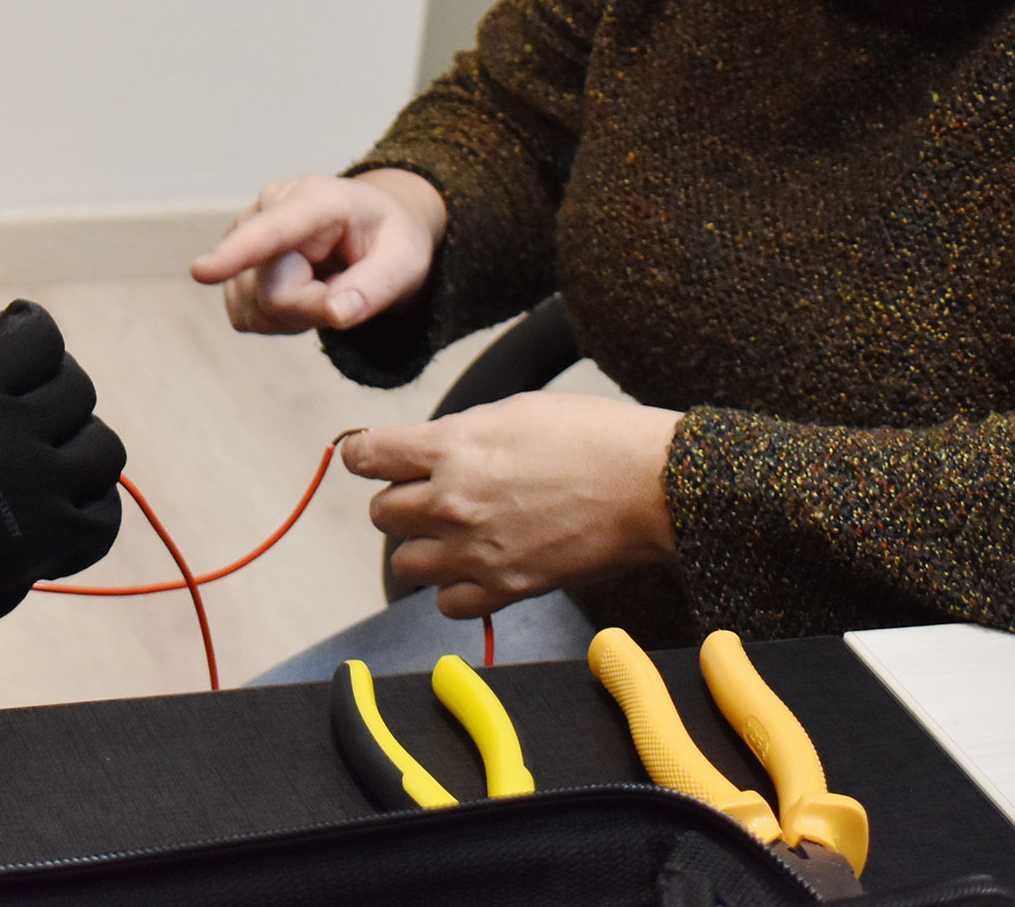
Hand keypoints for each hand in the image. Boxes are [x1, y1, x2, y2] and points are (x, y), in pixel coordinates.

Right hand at [0, 301, 125, 722]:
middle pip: (78, 390)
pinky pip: (100, 521)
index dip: (30, 328)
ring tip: (54, 450)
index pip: (40, 337)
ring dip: (82, 443)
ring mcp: (38, 495)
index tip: (15, 331)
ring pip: (103, 451)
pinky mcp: (42, 549)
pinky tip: (64, 505)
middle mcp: (18, 435)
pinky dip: (91, 508)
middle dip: (55, 382)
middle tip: (31, 392)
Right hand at [187, 169, 444, 332]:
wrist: (371, 225)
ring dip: (296, 315)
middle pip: (271, 291)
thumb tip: (337, 314)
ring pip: (254, 307)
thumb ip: (376, 287)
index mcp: (316, 198)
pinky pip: (247, 315)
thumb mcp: (406, 260)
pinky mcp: (233, 264)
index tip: (201, 272)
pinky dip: (280, 318)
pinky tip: (302, 291)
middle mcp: (267, 208)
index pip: (273, 230)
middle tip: (346, 290)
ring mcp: (242, 234)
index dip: (236, 253)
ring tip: (325, 285)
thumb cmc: (389, 238)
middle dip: (311, 308)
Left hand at [344, 392, 682, 615]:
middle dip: (401, 501)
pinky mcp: (507, 588)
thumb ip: (459, 436)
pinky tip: (478, 569)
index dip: (364, 455)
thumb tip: (430, 452)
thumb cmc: (593, 436)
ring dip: (424, 548)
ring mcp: (477, 549)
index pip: (365, 455)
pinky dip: (456, 590)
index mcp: (452, 445)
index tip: (373, 458)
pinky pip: (448, 604)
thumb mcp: (513, 411)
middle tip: (432, 494)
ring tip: (456, 534)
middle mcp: (453, 500)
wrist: (650, 484)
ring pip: (405, 563)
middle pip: (381, 513)